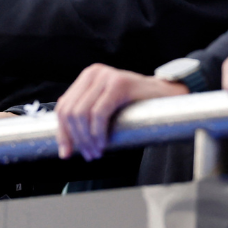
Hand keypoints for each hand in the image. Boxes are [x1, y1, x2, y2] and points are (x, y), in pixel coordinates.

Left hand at [55, 65, 186, 160]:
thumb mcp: (104, 107)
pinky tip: (104, 143)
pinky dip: (98, 132)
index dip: (62, 133)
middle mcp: (93, 73)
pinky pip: (99, 113)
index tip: (67, 153)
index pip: (63, 107)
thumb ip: (84, 118)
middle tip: (88, 155)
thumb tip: (63, 145)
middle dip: (76, 139)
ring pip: (82, 113)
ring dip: (87, 139)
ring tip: (96, 152)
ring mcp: (106, 76)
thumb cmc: (134, 105)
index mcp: (87, 77)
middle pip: (70, 111)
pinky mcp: (119, 83)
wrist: (164, 96)